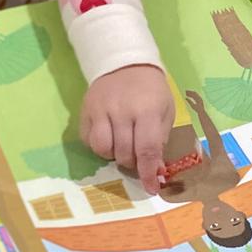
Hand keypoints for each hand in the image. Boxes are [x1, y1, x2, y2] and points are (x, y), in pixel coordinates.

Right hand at [80, 64, 175, 194]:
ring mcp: (100, 110)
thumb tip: (156, 171)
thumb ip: (161, 140)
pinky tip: (108, 136)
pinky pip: (88, 141)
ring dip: (113, 155)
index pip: (146, 150)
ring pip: (102, 149)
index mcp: (147, 110)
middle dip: (133, 162)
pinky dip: (99, 146)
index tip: (151, 188)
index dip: (148, 173)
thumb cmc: (151, 90)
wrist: (125, 62)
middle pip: (123, 153)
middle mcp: (121, 111)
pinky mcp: (85, 110)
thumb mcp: (166, 111)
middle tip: (137, 154)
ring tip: (121, 145)